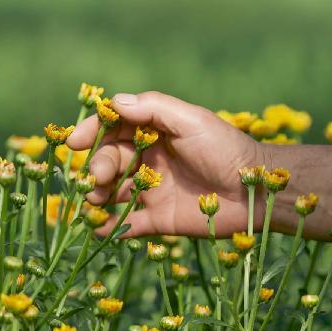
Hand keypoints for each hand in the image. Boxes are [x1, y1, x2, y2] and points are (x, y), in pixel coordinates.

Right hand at [65, 91, 270, 238]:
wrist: (258, 190)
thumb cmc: (226, 148)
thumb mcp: (191, 120)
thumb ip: (153, 108)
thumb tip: (114, 103)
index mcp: (153, 132)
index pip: (112, 128)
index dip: (91, 132)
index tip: (74, 142)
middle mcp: (147, 160)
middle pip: (108, 161)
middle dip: (97, 168)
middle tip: (97, 179)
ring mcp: (152, 190)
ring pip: (112, 192)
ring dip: (98, 196)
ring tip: (95, 202)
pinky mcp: (159, 220)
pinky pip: (128, 224)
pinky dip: (111, 226)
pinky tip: (101, 227)